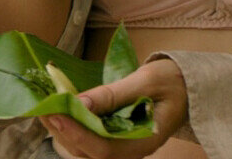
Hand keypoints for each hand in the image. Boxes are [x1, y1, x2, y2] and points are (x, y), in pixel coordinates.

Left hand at [40, 59, 188, 158]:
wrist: (190, 85)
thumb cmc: (173, 80)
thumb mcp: (147, 80)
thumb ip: (115, 94)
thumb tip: (80, 102)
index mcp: (144, 143)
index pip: (103, 149)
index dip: (77, 133)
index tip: (56, 113)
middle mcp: (131, 152)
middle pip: (89, 153)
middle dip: (63, 132)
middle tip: (42, 108)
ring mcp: (123, 148)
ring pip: (86, 150)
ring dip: (64, 132)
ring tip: (46, 110)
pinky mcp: (117, 139)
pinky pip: (90, 141)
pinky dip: (74, 128)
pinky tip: (62, 112)